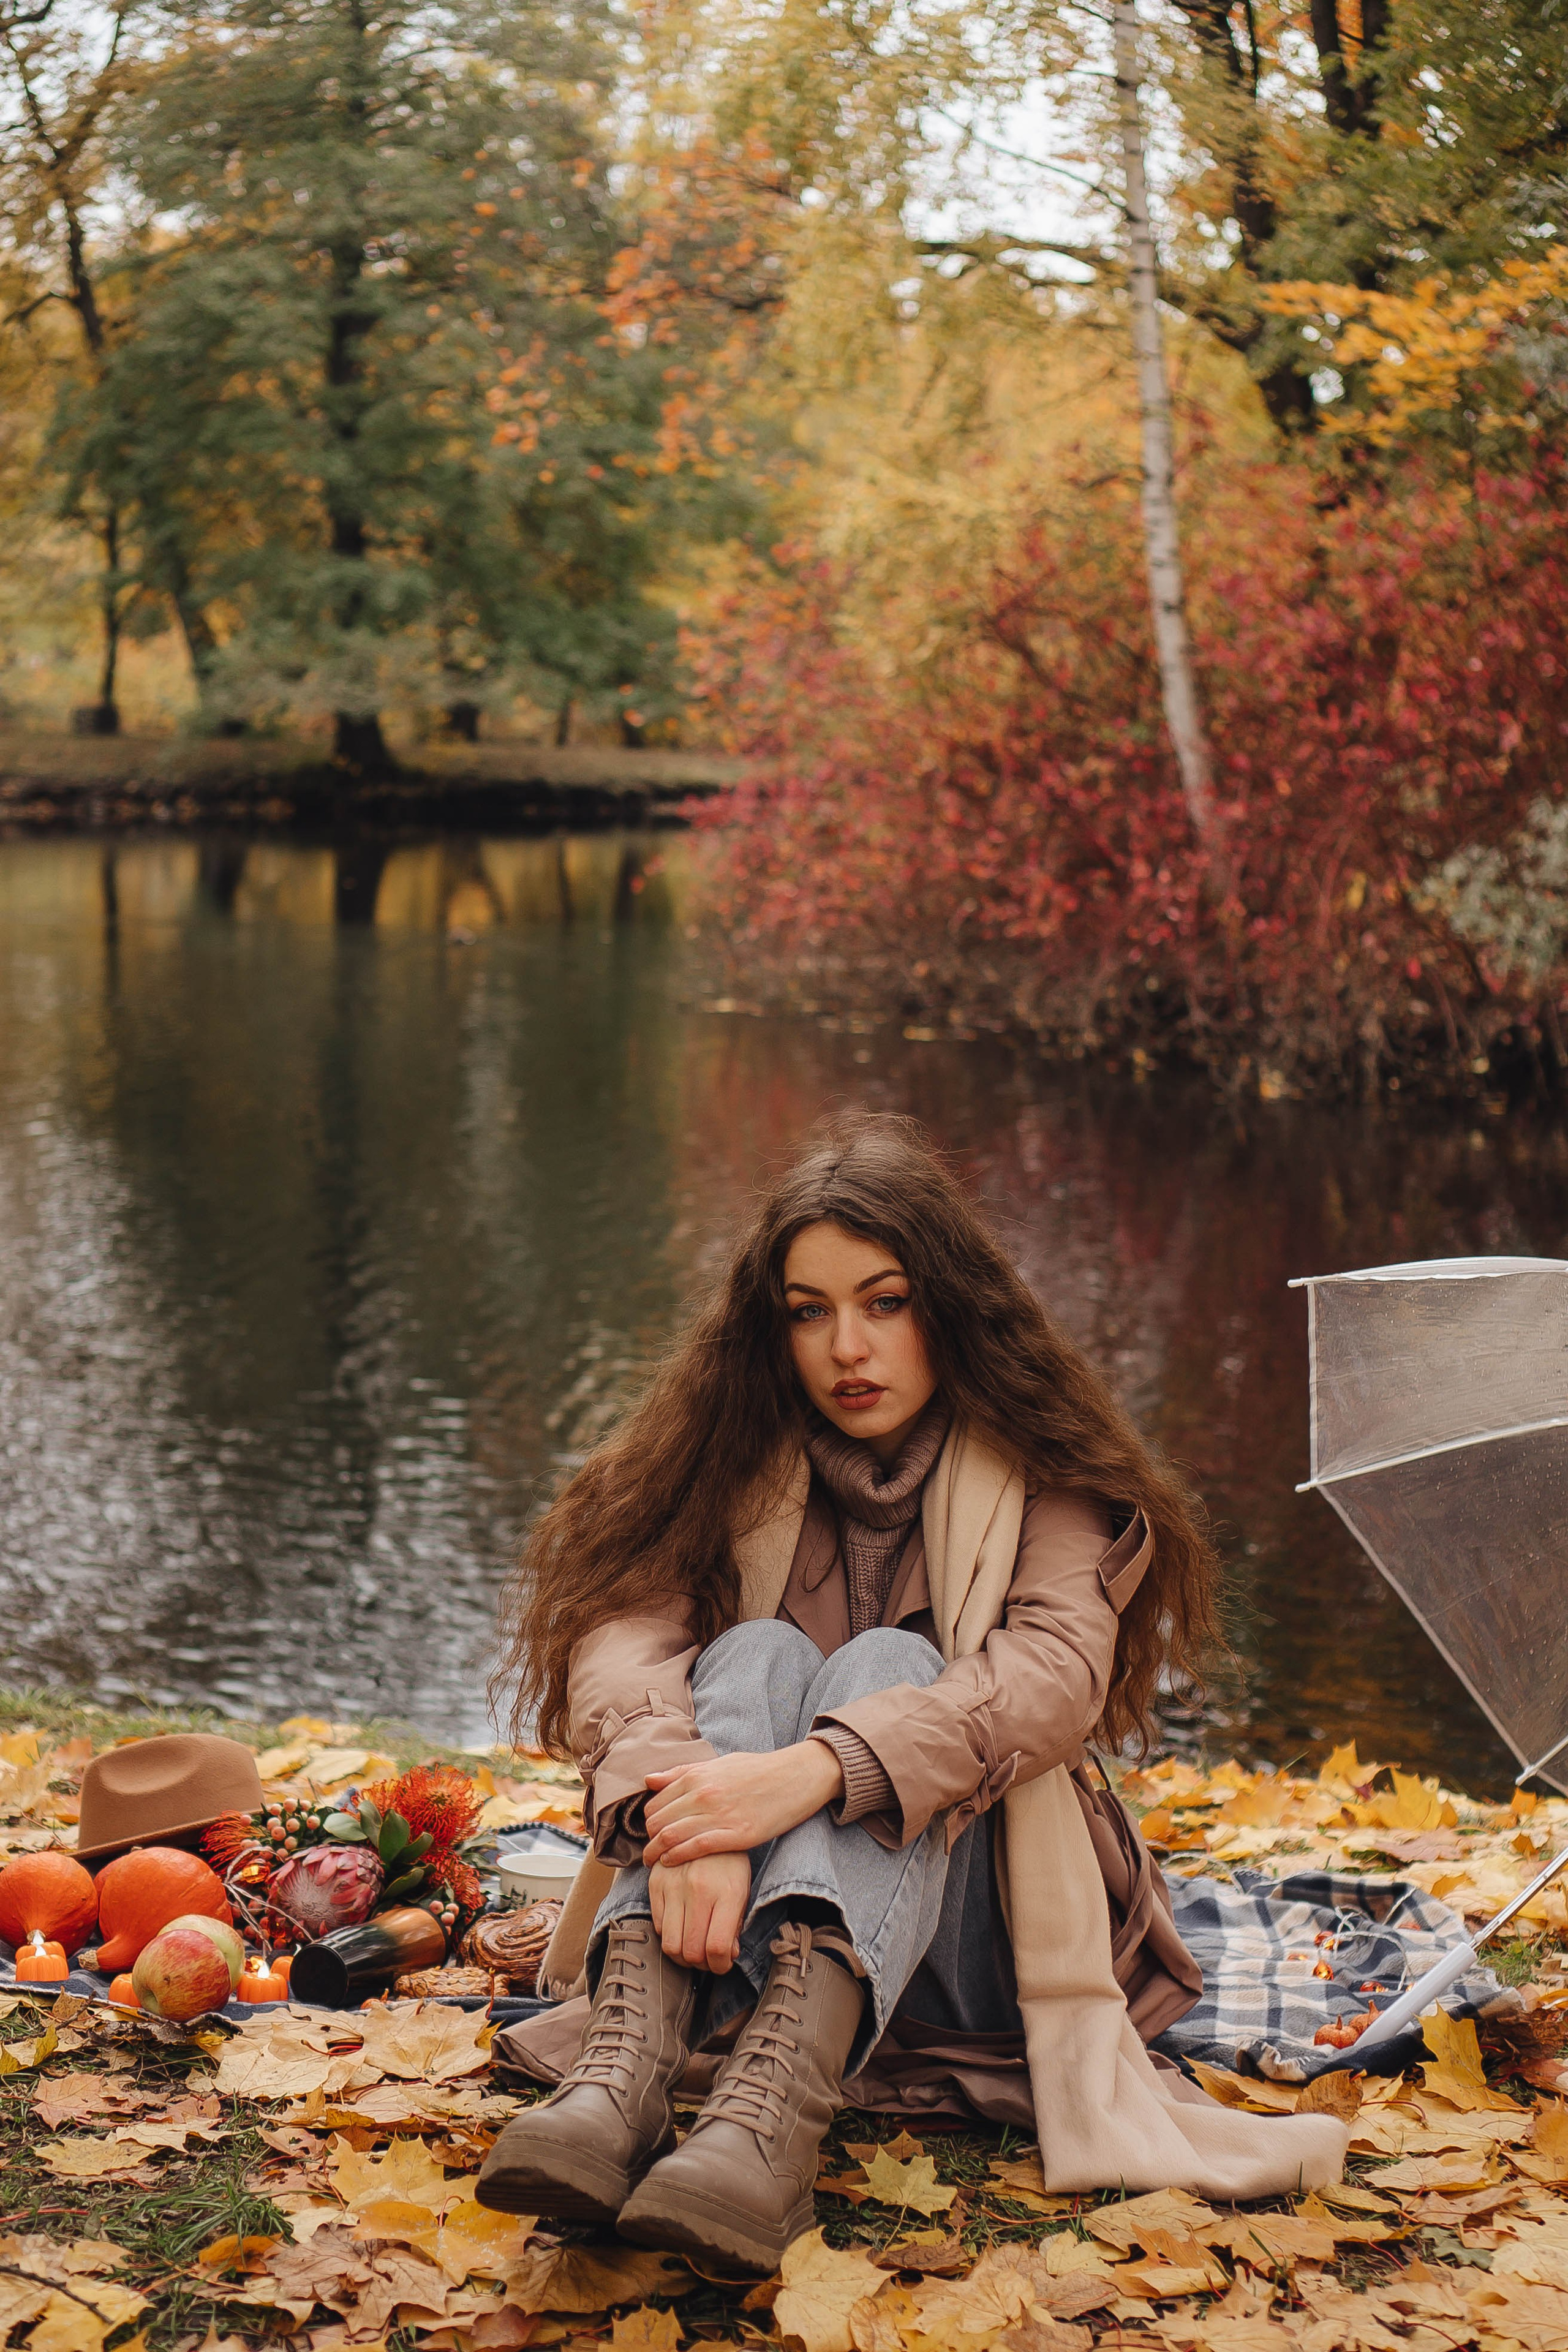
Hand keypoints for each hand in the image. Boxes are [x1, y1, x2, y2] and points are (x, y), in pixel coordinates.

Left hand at [641, 1740, 844, 1867]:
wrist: (796, 1776)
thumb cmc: (757, 1770)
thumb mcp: (718, 1764)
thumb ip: (682, 1773)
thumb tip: (648, 1780)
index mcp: (698, 1775)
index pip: (655, 1803)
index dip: (649, 1821)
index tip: (651, 1832)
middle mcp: (703, 1794)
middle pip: (658, 1822)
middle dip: (649, 1839)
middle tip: (650, 1850)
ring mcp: (719, 1815)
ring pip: (672, 1837)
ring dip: (657, 1853)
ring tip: (653, 1862)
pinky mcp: (736, 1835)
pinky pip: (696, 1848)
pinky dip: (678, 1857)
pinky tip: (671, 1863)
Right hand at [648, 1852, 751, 1971]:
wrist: (706, 1822)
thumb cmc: (730, 1861)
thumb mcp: (743, 1890)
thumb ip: (734, 1925)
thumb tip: (725, 1956)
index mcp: (727, 1892)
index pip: (716, 1948)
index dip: (719, 1966)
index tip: (722, 1964)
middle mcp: (698, 1890)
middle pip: (690, 1952)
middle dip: (700, 1964)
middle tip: (707, 1959)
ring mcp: (673, 1886)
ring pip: (669, 1945)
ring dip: (682, 1955)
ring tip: (693, 1946)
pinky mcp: (656, 1883)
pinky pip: (657, 1926)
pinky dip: (669, 1935)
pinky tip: (681, 1926)